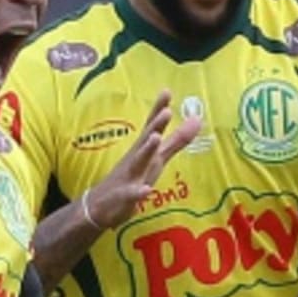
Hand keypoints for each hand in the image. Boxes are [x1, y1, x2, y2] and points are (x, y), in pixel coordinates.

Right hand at [84, 90, 203, 227]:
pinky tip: (146, 190)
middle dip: (155, 125)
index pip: (152, 127)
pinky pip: (131, 195)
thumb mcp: (157, 159)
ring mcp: (128, 177)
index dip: (159, 109)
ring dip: (146, 150)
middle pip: (145, 140)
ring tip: (155, 138)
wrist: (100, 206)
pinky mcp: (123, 198)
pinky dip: (138, 192)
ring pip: (138, 162)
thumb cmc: (132, 177)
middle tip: (166, 111)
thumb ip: (176, 140)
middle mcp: (135, 159)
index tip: (167, 91)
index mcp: (143, 150)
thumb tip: (197, 119)